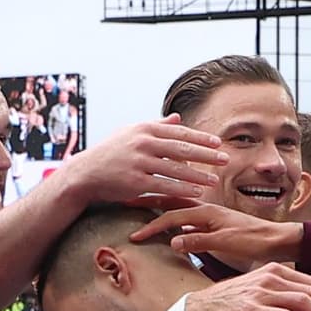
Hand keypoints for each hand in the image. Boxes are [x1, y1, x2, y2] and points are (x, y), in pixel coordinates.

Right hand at [61, 119, 226, 212]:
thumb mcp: (131, 133)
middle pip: (182, 149)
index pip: (180, 132)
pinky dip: (183, 189)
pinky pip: (165, 186)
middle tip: (225, 159)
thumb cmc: (111, 152)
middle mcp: (143, 143)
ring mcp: (139, 162)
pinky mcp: (135, 182)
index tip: (218, 143)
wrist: (85, 173)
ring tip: (214, 180)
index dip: (201, 138)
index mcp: (145, 128)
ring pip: (176, 169)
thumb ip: (156, 125)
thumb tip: (178, 118)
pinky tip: (196, 192)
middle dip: (207, 155)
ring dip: (198, 175)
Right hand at [144, 201, 303, 267]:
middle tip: (128, 203)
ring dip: (160, 210)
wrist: (278, 241)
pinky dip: (175, 221)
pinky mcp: (215, 225)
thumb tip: (172, 242)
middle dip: (150, 204)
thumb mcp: (226, 242)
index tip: (135, 236)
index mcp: (207, 212)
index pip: (172, 217)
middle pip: (172, 204)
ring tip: (142, 209)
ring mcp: (211, 217)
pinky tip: (169, 227)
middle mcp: (207, 210)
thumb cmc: (255, 240)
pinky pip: (188, 220)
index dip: (152, 227)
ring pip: (179, 210)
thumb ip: (199, 241)